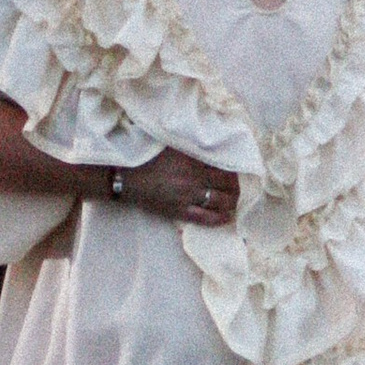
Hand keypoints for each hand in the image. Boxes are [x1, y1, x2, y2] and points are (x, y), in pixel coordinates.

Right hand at [118, 148, 243, 226]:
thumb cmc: (147, 157)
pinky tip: (226, 217)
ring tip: (234, 202)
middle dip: (235, 190)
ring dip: (231, 203)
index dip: (234, 174)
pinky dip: (218, 219)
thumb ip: (193, 148)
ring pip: (219, 202)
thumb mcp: (173, 146)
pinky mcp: (178, 211)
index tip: (236, 174)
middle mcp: (193, 179)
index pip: (224, 169)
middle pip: (226, 187)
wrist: (126, 177)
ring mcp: (186, 197)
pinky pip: (204, 218)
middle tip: (237, 190)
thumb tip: (213, 146)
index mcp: (192, 161)